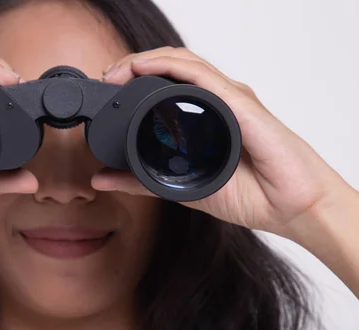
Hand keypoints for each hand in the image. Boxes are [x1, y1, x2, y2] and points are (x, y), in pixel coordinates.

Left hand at [93, 46, 351, 238]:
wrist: (290, 208)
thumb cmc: (249, 194)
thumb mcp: (179, 188)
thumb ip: (139, 182)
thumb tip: (100, 180)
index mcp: (205, 115)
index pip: (166, 82)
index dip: (135, 78)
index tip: (108, 88)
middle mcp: (217, 101)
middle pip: (172, 66)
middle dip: (135, 64)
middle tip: (108, 77)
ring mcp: (229, 99)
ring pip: (184, 63)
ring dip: (148, 60)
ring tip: (120, 70)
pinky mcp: (240, 104)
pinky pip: (202, 77)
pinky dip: (171, 67)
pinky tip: (148, 67)